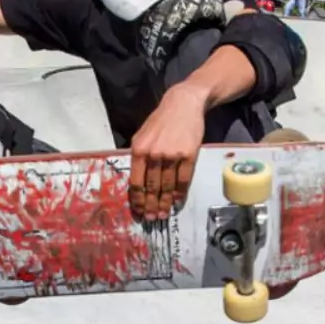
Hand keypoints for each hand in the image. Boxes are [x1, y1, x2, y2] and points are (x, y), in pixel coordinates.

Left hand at [128, 84, 206, 220]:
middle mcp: (154, 154)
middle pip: (151, 187)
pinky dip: (180, 193)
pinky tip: (177, 201)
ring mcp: (172, 155)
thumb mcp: (142, 135)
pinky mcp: (189, 155)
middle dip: (151, 206)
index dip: (138, 200)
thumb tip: (137, 182)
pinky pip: (183, 180)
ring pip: (167, 186)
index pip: (136, 182)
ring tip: (164, 213)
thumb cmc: (160, 121)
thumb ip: (139, 157)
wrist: (183, 105)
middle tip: (152, 218)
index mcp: (139, 150)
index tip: (139, 211)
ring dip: (165, 203)